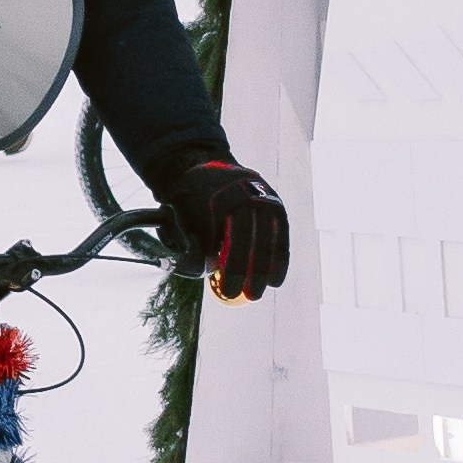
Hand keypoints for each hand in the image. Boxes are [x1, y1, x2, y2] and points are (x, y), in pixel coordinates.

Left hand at [159, 158, 288, 301]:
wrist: (211, 166)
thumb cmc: (192, 196)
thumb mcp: (180, 210)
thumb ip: (190, 237)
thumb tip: (208, 268)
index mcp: (223, 196)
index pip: (230, 237)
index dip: (230, 267)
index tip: (227, 290)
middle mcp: (248, 195)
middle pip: (251, 240)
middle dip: (249, 272)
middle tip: (245, 296)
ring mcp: (265, 198)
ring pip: (269, 239)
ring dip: (266, 269)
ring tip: (258, 294)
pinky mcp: (276, 205)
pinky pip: (281, 235)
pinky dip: (279, 259)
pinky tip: (275, 280)